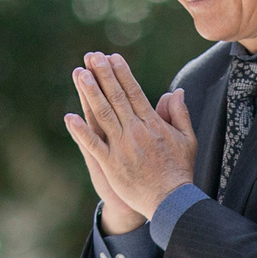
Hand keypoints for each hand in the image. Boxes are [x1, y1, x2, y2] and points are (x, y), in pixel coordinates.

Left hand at [62, 52, 197, 230]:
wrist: (172, 201)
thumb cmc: (180, 171)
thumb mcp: (187, 139)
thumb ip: (179, 114)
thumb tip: (176, 92)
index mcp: (153, 124)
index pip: (134, 92)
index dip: (122, 73)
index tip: (112, 57)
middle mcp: (136, 131)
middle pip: (116, 97)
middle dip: (103, 74)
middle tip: (92, 56)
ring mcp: (121, 147)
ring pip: (103, 114)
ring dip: (90, 93)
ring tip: (80, 73)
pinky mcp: (111, 165)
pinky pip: (93, 144)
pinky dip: (81, 131)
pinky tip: (69, 117)